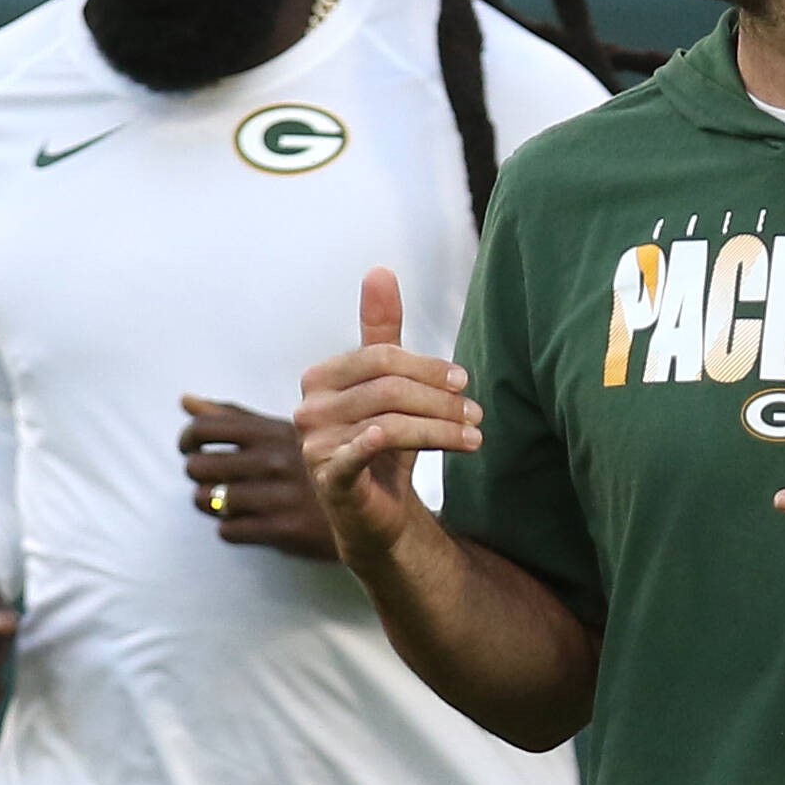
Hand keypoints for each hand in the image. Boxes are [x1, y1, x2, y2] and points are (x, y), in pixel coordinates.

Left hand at [180, 394, 336, 560]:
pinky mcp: (284, 529)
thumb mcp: (283, 430)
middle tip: (210, 477)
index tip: (190, 448)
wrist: (371, 505)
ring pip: (208, 500)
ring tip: (225, 500)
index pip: (204, 428)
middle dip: (196, 472)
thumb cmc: (317, 461)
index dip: (187, 438)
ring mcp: (278, 495)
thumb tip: (185, 400)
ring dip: (209, 502)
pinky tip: (244, 520)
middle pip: (199, 466)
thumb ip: (233, 416)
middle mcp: (273, 460)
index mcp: (272, 430)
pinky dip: (230, 527)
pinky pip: (229, 530)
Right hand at [296, 268, 480, 563]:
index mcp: (320, 378)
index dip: (427, 367)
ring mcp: (315, 446)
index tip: (464, 381)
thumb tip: (379, 270)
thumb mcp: (386, 384)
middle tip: (476, 412)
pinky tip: (402, 440)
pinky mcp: (329, 481)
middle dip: (439, 400)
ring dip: (439, 428)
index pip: (380, 359)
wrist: (376, 513)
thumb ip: (380, 332)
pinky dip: (376, 444)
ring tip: (474, 437)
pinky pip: (352, 456)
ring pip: (388, 422)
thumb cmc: (383, 443)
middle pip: (387, 389)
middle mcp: (309, 409)